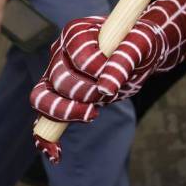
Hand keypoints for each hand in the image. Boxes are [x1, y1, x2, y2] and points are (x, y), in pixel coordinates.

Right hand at [30, 0, 185, 162]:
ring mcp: (56, 73)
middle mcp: (60, 51)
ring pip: (43, 97)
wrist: (141, 51)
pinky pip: (43, 117)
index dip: (97, 70)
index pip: (78, 57)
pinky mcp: (59, 95)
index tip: (116, 76)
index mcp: (76, 32)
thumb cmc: (140, 43)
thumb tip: (106, 89)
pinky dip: (46, 137)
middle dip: (85, 93)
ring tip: (94, 113)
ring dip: (68, 111)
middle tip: (108, 96)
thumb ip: (124, 59)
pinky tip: (57, 153)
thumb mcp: (142, 44)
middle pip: (58, 79)